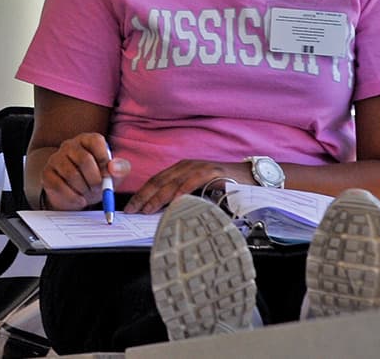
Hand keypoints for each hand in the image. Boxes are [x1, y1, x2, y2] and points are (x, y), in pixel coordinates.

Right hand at [38, 132, 130, 209]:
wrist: (77, 195)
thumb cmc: (97, 180)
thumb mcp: (114, 175)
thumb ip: (120, 169)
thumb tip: (113, 167)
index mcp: (87, 140)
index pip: (96, 141)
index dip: (104, 160)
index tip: (108, 176)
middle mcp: (69, 145)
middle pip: (84, 159)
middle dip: (95, 179)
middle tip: (99, 189)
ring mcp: (56, 158)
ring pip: (71, 174)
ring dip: (84, 189)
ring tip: (88, 194)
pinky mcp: (47, 173)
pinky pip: (59, 186)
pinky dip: (73, 197)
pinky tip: (80, 200)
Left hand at [123, 160, 252, 213]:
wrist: (250, 177)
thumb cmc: (223, 187)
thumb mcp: (198, 191)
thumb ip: (182, 198)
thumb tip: (163, 213)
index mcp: (180, 170)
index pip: (155, 181)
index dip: (141, 194)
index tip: (130, 207)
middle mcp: (186, 166)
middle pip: (159, 181)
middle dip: (143, 196)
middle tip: (132, 210)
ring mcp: (198, 167)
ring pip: (172, 182)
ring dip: (157, 197)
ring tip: (147, 209)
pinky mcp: (211, 172)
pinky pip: (192, 182)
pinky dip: (181, 192)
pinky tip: (173, 201)